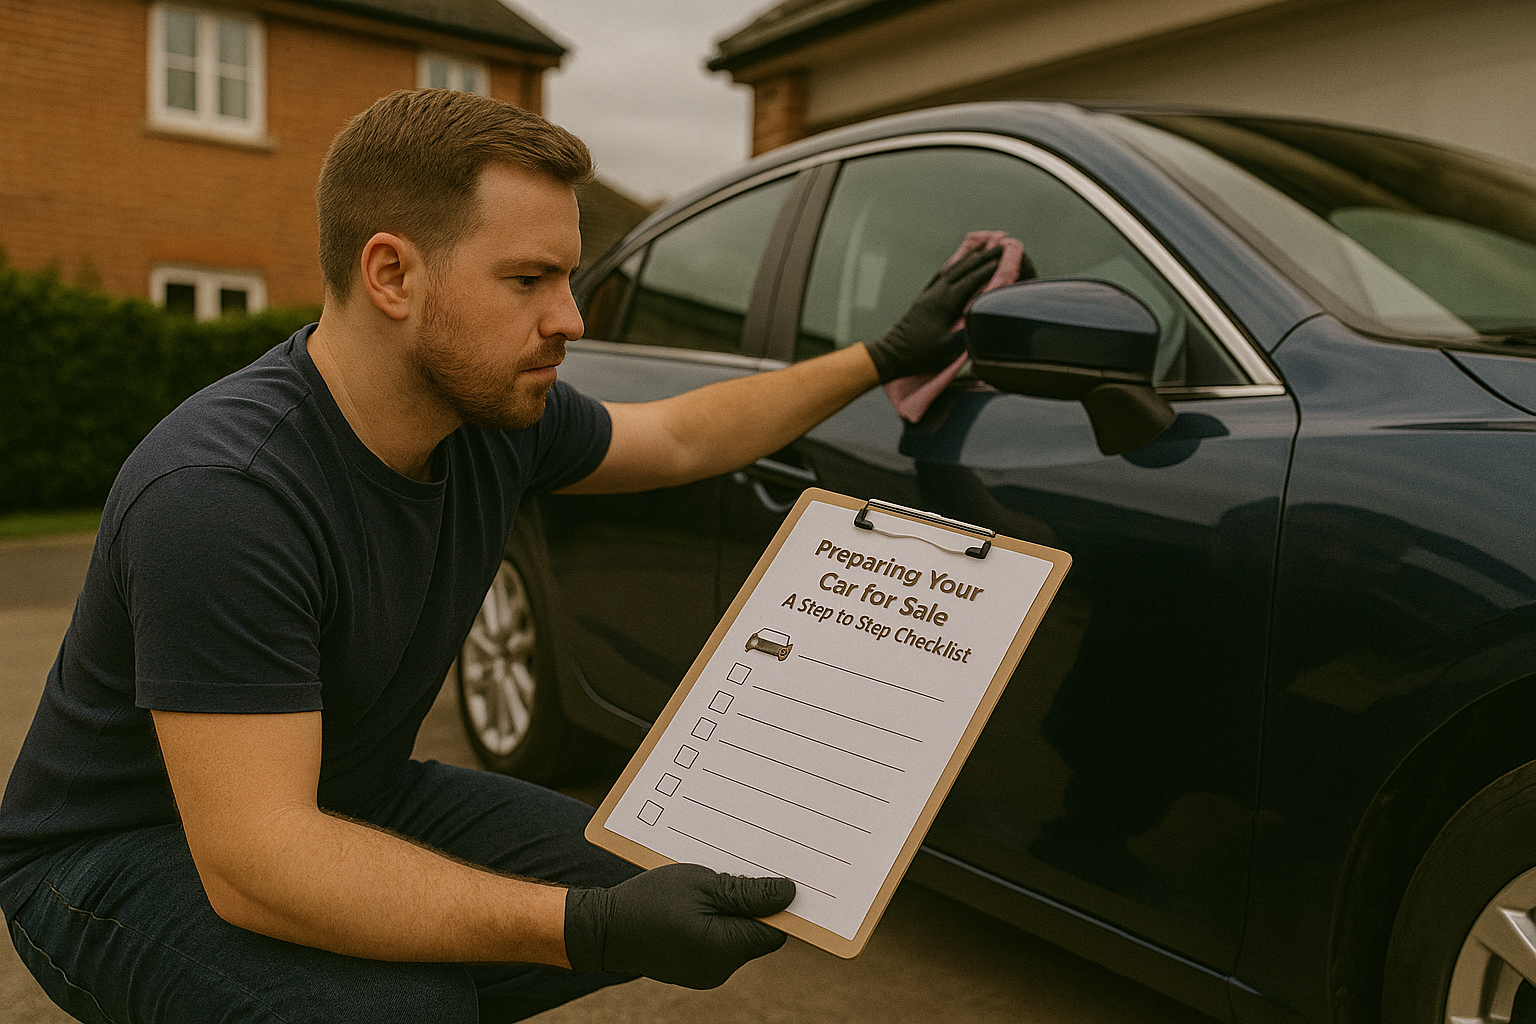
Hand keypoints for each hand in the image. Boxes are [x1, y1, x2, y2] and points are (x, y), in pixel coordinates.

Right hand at [564, 863, 794, 987]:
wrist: (604, 928)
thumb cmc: (650, 900)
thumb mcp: (702, 884)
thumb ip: (747, 892)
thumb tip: (788, 894)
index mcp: (726, 948)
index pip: (776, 930)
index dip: (781, 904)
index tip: (780, 876)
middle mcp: (721, 968)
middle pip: (758, 934)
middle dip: (755, 904)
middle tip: (743, 871)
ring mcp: (706, 972)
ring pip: (738, 937)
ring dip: (734, 912)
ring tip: (714, 885)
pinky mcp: (693, 968)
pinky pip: (719, 943)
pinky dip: (717, 923)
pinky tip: (702, 902)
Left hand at [863, 246, 1003, 382]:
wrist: (893, 353)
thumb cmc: (921, 353)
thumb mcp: (949, 348)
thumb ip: (968, 332)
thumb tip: (986, 318)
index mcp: (946, 302)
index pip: (972, 279)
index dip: (989, 268)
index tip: (1005, 257)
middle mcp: (937, 292)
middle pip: (963, 268)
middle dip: (983, 256)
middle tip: (1000, 245)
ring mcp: (929, 293)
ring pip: (952, 268)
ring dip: (969, 257)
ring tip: (982, 247)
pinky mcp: (924, 298)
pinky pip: (942, 275)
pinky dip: (954, 266)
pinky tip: (957, 264)